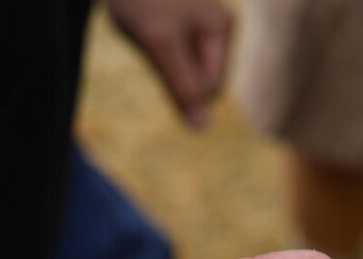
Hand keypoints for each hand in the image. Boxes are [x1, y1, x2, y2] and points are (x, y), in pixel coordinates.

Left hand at [106, 0, 231, 128]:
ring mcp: (196, 26)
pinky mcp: (176, 24)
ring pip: (179, 69)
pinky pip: (167, 55)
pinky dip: (150, 48)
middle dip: (169, 69)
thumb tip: (202, 129)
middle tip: (150, 36)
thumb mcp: (160, 44)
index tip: (156, 48)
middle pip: (196, 79)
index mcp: (221, 30)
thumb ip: (182, 87)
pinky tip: (141, 24)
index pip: (209, 88)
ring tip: (145, 27)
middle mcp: (215, 28)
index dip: (180, 84)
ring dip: (157, 59)